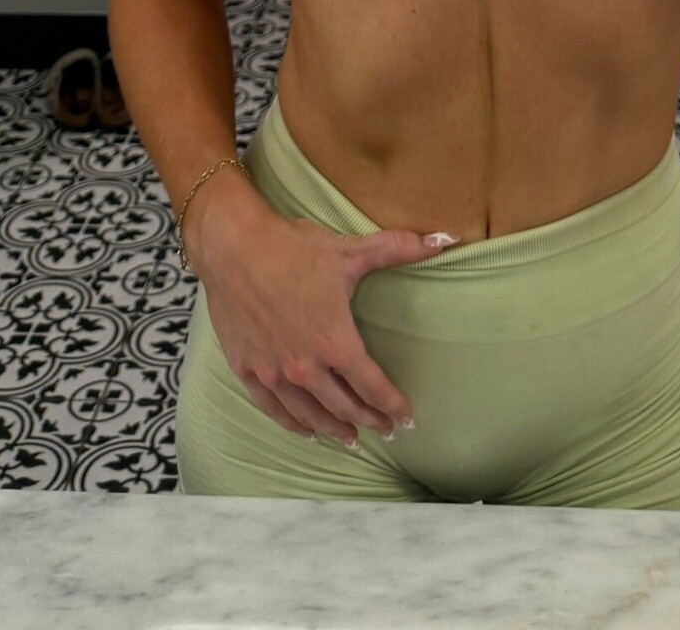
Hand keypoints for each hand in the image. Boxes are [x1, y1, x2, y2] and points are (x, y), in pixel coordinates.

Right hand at [197, 196, 451, 445]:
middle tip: (385, 431)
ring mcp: (273, 371)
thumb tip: (445, 240)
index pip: (372, 386)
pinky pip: (274, 409)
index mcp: (334, 341)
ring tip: (350, 439)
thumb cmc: (292, 248)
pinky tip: (305, 429)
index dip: (393, 405)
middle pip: (344, 407)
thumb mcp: (350, 250)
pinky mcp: (247, 369)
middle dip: (368, 421)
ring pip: (310, 414)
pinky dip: (293, 423)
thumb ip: (399, 249)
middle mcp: (305, 366)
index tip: (407, 419)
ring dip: (333, 429)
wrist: (234, 247)